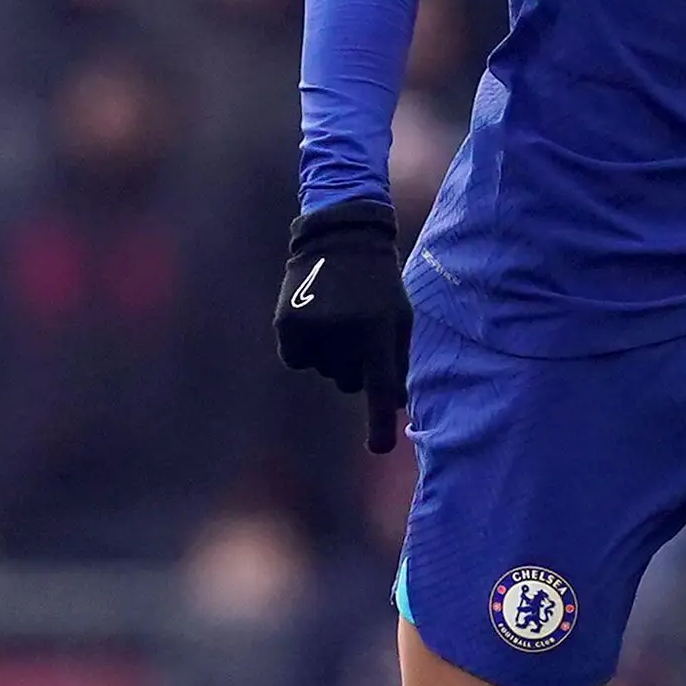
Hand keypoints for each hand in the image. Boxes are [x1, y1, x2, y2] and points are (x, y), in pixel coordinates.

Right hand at [274, 199, 412, 451]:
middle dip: (356, 367)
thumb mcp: (399, 317)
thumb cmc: (379, 284)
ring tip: (337, 313)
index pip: (380, 387)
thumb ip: (398, 362)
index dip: (379, 422)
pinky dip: (305, 349)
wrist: (340, 236)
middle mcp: (344, 333)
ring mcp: (313, 329)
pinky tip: (313, 317)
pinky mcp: (287, 324)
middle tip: (358, 327)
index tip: (380, 448)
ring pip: (323, 371)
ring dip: (331, 354)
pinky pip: (296, 361)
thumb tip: (394, 408)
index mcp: (377, 330)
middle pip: (349, 382)